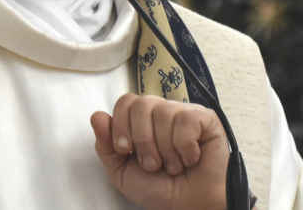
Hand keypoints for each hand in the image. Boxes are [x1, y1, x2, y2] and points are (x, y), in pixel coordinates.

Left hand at [91, 93, 228, 209]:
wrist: (190, 207)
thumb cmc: (160, 191)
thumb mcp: (122, 173)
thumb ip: (105, 146)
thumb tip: (97, 116)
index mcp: (142, 122)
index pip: (125, 102)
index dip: (121, 125)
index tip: (126, 150)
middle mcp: (162, 113)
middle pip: (141, 104)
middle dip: (142, 140)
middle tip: (152, 163)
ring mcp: (184, 114)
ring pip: (163, 113)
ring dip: (165, 150)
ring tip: (173, 165)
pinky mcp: (205, 119)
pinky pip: (186, 120)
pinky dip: (185, 148)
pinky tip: (190, 158)